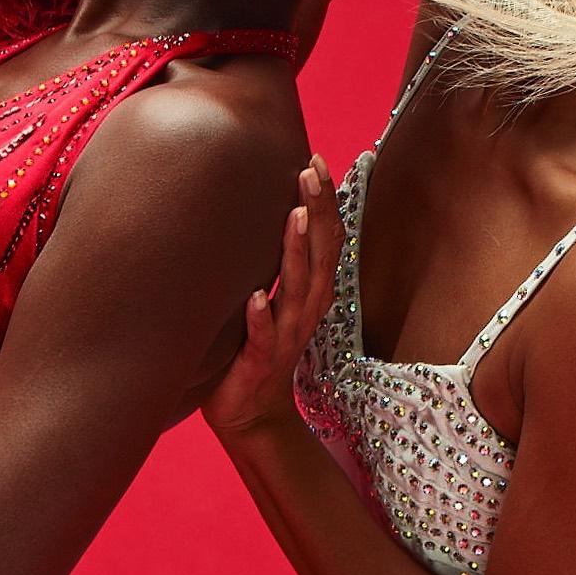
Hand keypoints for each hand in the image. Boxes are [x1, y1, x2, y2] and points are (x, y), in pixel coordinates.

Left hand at [203, 163, 341, 445]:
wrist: (250, 413)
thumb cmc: (253, 347)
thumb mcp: (268, 298)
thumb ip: (271, 262)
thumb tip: (258, 210)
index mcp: (307, 292)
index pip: (324, 240)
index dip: (324, 202)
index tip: (315, 161)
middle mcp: (303, 311)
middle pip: (319, 256)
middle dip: (318, 211)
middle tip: (311, 171)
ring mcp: (284, 338)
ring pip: (298, 292)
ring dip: (296, 253)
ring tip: (294, 216)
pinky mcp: (259, 365)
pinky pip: (264, 341)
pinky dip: (262, 320)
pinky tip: (256, 299)